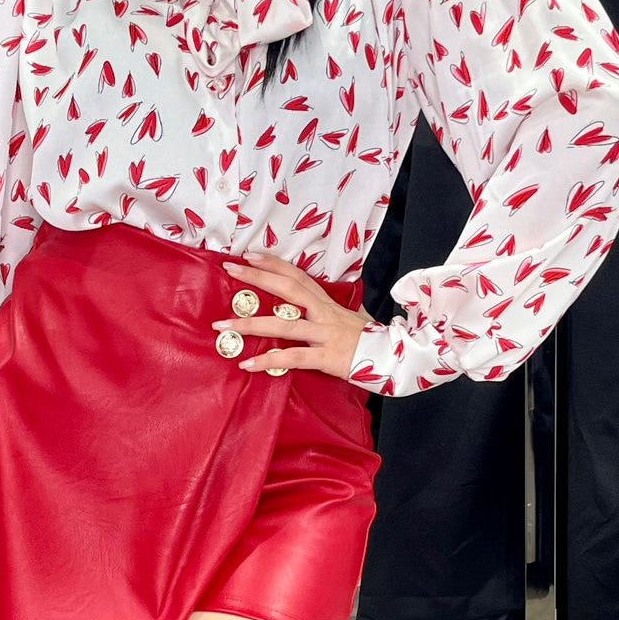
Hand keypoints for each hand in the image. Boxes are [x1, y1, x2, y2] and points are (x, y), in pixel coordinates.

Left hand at [213, 251, 377, 379]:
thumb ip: (335, 308)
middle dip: (256, 278)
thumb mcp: (353, 315)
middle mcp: (323, 313)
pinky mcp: (326, 357)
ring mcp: (324, 335)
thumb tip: (326, 301)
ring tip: (223, 326)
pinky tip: (247, 364)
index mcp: (327, 302)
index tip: (249, 255)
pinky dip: (268, 361)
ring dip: (250, 325)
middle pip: (287, 289)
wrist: (395, 358)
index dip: (273, 263)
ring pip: (283, 325)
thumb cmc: (371, 338)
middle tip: (230, 269)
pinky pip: (293, 358)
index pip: (297, 275)